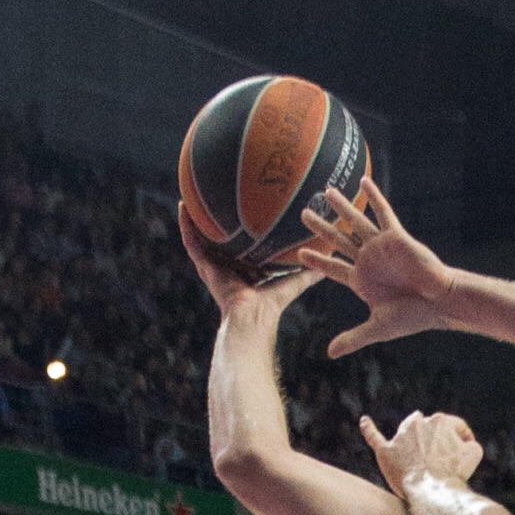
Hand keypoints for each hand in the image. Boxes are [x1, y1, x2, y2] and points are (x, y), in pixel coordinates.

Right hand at [179, 206, 314, 320]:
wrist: (252, 318)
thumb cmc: (272, 306)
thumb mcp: (294, 282)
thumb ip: (311, 271)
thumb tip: (332, 258)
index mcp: (246, 274)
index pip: (243, 251)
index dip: (243, 236)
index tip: (245, 216)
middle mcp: (227, 269)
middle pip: (219, 243)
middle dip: (217, 225)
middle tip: (214, 200)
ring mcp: (213, 267)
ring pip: (201, 239)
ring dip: (195, 219)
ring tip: (190, 196)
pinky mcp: (204, 266)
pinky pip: (191, 242)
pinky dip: (186, 224)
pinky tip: (183, 205)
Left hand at [296, 178, 456, 354]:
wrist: (438, 303)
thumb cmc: (412, 317)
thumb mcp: (377, 328)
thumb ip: (353, 337)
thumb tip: (330, 353)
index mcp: (362, 281)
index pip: (333, 268)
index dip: (317, 260)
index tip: (299, 253)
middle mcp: (368, 261)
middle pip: (339, 240)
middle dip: (320, 227)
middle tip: (303, 213)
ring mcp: (381, 248)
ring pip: (356, 223)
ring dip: (341, 208)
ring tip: (326, 191)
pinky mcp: (395, 237)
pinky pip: (383, 214)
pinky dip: (374, 198)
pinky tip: (364, 181)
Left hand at [359, 408, 481, 499]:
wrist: (433, 491)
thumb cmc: (455, 473)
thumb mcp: (474, 454)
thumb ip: (469, 442)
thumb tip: (462, 444)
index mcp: (441, 420)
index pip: (456, 427)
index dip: (464, 441)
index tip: (465, 454)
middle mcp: (418, 423)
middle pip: (431, 428)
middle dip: (438, 441)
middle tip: (445, 461)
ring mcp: (400, 437)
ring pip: (407, 431)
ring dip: (414, 439)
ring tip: (418, 451)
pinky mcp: (386, 452)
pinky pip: (374, 437)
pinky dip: (369, 429)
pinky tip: (364, 421)